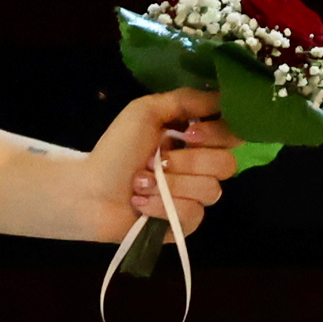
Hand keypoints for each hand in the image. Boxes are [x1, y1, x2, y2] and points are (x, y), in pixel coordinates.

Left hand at [86, 89, 238, 243]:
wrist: (89, 191)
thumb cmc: (116, 149)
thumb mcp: (145, 111)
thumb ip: (186, 99)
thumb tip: (222, 97)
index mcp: (196, 140)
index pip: (233, 135)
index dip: (217, 134)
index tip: (189, 134)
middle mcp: (201, 167)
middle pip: (226, 164)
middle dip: (186, 163)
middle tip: (153, 161)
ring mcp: (196, 197)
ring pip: (210, 190)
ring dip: (168, 186)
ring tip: (139, 183)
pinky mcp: (187, 223)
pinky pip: (193, 214)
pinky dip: (162, 207)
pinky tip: (141, 203)